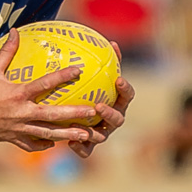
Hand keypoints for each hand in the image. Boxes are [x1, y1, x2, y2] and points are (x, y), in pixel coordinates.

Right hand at [0, 28, 96, 147]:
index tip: (79, 70)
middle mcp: (20, 113)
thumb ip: (7, 52)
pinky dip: (44, 145)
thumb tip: (15, 32)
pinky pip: (32, 144)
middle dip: (74, 114)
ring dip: (68, 134)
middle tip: (93, 111)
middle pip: (52, 115)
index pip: (44, 84)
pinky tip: (55, 142)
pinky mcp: (12, 138)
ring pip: (47, 133)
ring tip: (86, 134)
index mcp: (17, 94)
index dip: (63, 76)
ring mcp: (18, 128)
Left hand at [70, 44, 133, 158]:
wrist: (65, 115)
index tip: (117, 79)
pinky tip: (70, 144)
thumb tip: (108, 41)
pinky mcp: (88, 146)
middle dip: (111, 113)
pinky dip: (81, 148)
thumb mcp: (88, 77)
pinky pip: (86, 150)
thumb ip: (97, 61)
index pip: (126, 95)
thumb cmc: (81, 91)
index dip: (125, 88)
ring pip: (102, 136)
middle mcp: (111, 118)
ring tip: (83, 129)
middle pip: (118, 117)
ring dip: (95, 132)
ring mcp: (101, 133)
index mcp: (115, 102)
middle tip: (99, 106)